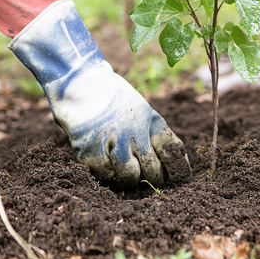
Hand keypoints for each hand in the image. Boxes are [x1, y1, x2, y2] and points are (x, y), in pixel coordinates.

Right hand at [10, 0, 190, 187]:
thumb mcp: (140, 109)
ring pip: (131, 177)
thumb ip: (152, 132)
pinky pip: (107, 175)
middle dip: (153, 178)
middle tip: (148, 177)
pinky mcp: (92, 151)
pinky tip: (107, 164)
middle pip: (154, 170)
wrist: (79, 79)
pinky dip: (109, 174)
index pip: (173, 152)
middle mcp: (136, 132)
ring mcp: (114, 142)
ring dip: (130, 179)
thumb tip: (166, 161)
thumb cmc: (111, 95)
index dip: (179, 170)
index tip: (180, 178)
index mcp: (151, 121)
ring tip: (126, 172)